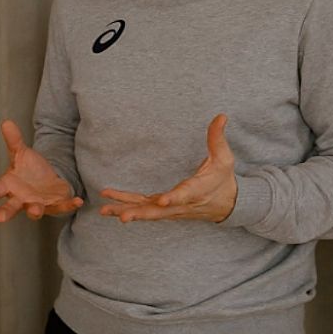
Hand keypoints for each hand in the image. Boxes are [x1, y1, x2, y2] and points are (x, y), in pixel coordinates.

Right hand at [0, 120, 82, 221]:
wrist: (47, 180)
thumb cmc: (29, 170)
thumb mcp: (21, 153)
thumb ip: (14, 140)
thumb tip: (6, 122)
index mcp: (9, 185)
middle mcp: (21, 198)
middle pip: (11, 206)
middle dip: (6, 212)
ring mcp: (37, 203)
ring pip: (34, 210)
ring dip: (34, 211)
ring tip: (34, 210)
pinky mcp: (55, 205)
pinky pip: (62, 206)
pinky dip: (69, 205)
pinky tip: (77, 201)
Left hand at [100, 114, 237, 222]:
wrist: (228, 205)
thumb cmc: (223, 179)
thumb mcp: (224, 158)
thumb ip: (218, 138)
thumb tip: (221, 116)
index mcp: (197, 191)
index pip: (184, 195)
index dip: (173, 199)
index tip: (162, 201)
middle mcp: (181, 204)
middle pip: (159, 212)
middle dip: (140, 213)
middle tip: (123, 217)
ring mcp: (171, 209)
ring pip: (146, 212)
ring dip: (126, 211)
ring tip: (105, 210)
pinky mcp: (163, 209)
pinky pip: (142, 209)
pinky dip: (126, 207)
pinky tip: (108, 206)